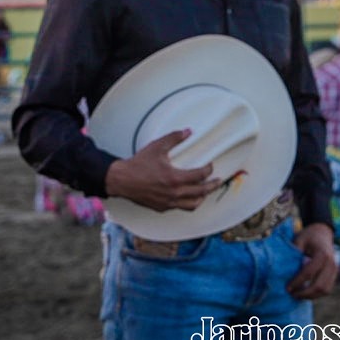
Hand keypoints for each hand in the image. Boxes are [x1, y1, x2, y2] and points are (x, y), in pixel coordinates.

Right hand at [104, 129, 221, 211]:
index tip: (211, 166)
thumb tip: (188, 131)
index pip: (200, 176)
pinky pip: (180, 207)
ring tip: (205, 192)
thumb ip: (174, 138)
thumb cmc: (138, 164)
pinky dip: (187, 202)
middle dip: (212, 186)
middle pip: (201, 192)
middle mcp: (174, 193)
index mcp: (175, 178)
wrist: (121, 180)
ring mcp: (168, 202)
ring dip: (202, 197)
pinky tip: (188, 196)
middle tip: (218, 181)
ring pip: (193, 205)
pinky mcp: (161, 208)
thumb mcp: (157, 147)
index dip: (208, 170)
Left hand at [286, 223, 336, 299]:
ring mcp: (335, 270)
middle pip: (319, 286)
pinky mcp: (335, 274)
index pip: (309, 273)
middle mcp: (331, 263)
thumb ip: (294, 253)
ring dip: (311, 296)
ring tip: (297, 295)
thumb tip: (285, 270)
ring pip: (325, 290)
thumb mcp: (299, 239)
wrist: (322, 232)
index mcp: (322, 254)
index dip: (297, 282)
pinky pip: (327, 289)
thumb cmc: (308, 236)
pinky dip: (316, 294)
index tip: (287, 288)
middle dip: (305, 293)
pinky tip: (305, 292)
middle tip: (292, 295)